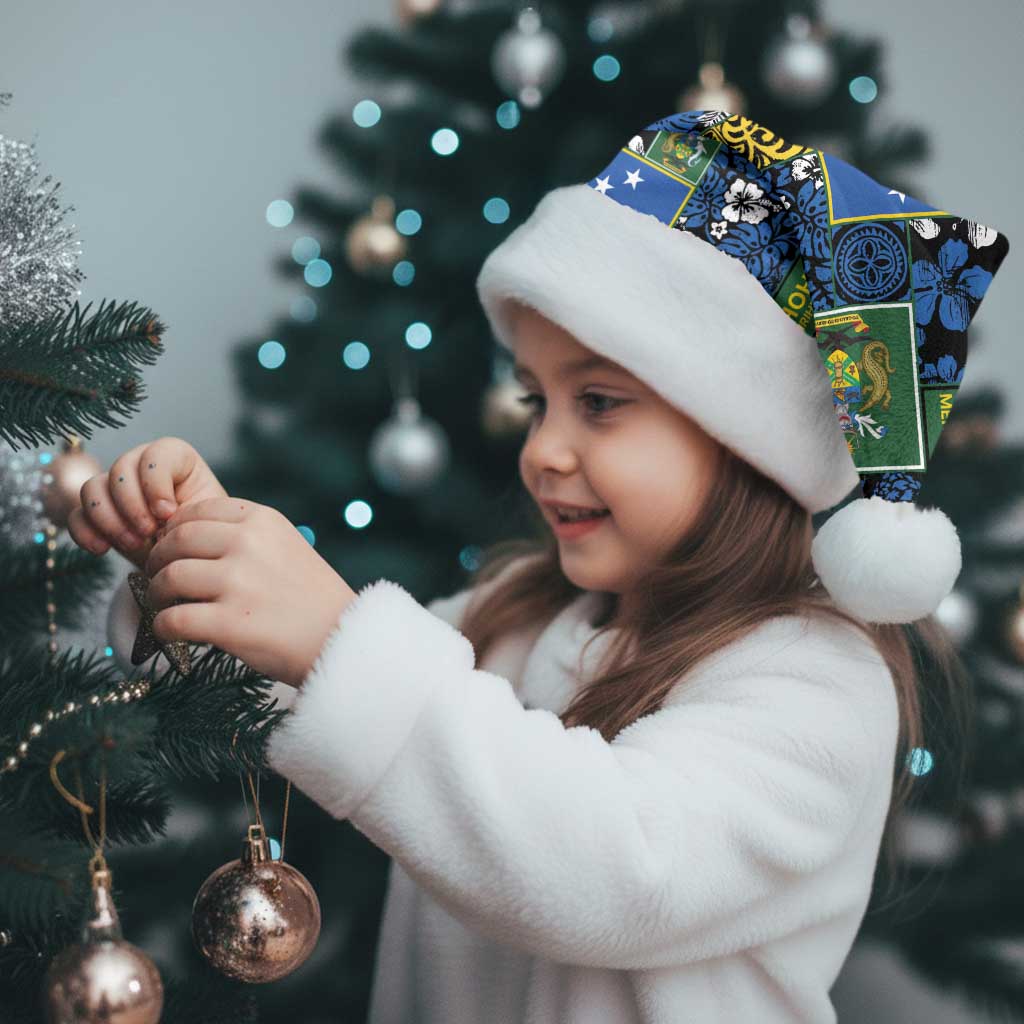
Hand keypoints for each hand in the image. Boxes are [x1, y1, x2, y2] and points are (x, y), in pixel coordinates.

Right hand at [67, 437, 227, 571]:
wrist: (188, 560)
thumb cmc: (203, 534)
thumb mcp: (206, 519)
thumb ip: (189, 510)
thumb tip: (163, 516)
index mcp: (176, 459)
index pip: (156, 454)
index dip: (156, 483)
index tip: (168, 513)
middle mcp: (141, 466)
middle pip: (120, 469)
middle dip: (132, 505)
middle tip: (148, 533)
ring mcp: (115, 488)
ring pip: (92, 488)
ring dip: (109, 520)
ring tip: (133, 544)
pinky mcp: (97, 514)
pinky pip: (76, 515)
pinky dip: (85, 532)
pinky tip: (102, 549)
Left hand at [142, 496, 357, 687]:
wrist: (342, 640)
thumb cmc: (313, 598)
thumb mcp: (287, 546)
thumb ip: (246, 536)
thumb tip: (185, 538)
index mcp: (263, 520)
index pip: (197, 511)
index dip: (175, 530)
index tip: (172, 548)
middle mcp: (248, 544)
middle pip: (176, 541)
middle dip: (158, 560)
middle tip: (157, 577)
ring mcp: (238, 583)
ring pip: (169, 578)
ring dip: (157, 594)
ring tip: (165, 605)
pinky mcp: (229, 623)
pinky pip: (172, 620)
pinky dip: (163, 628)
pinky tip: (170, 632)